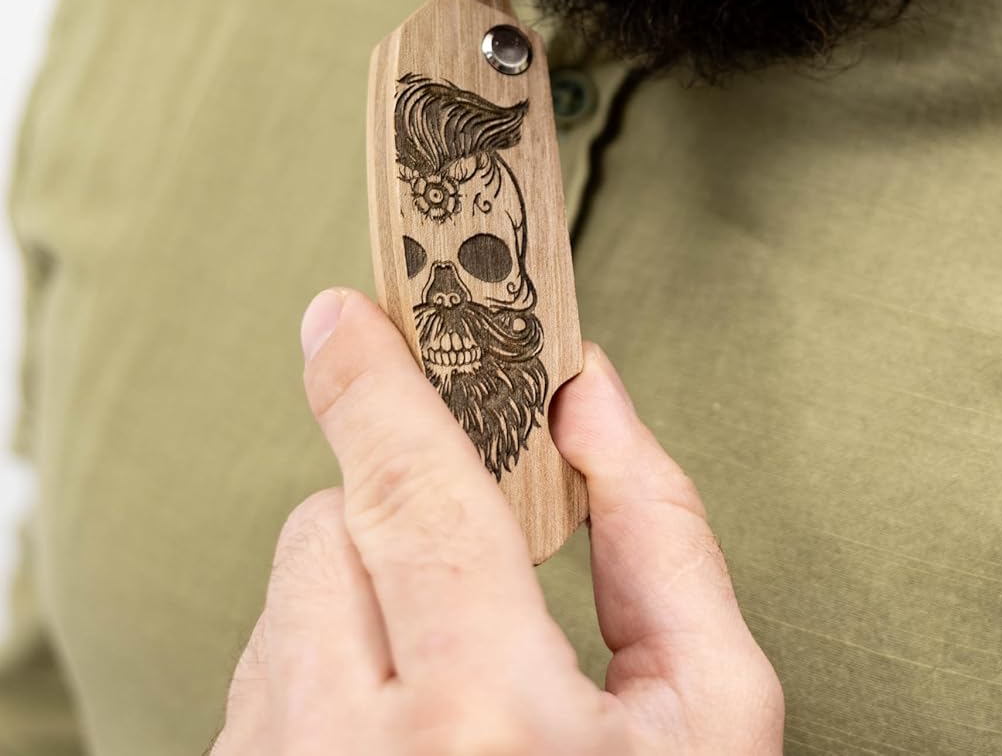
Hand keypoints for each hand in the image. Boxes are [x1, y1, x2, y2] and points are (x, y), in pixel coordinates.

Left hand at [211, 288, 782, 753]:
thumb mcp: (717, 711)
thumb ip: (661, 526)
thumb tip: (590, 391)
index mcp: (489, 720)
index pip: (410, 493)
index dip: (376, 386)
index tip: (343, 316)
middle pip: (330, 533)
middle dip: (398, 513)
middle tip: (473, 569)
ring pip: (283, 608)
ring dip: (357, 598)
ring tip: (446, 682)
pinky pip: (256, 688)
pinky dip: (318, 673)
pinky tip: (398, 732)